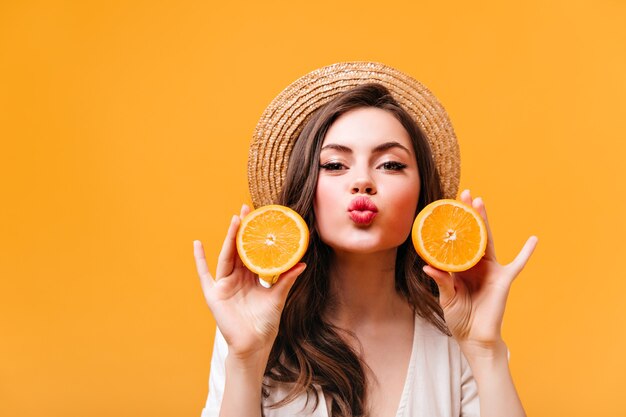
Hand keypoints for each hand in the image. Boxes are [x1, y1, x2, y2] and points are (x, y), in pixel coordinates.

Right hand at [194, 204, 305, 360]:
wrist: (254, 345)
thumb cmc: (265, 323)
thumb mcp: (277, 297)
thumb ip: (286, 279)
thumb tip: (302, 263)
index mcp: (251, 277)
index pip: (252, 251)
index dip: (254, 235)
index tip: (259, 216)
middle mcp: (237, 278)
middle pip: (239, 249)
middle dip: (242, 229)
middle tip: (245, 208)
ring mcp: (224, 284)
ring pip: (227, 256)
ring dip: (229, 238)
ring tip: (234, 220)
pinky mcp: (214, 294)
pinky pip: (205, 274)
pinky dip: (200, 260)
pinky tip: (197, 244)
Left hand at [422, 190, 537, 353]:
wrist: (474, 337)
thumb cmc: (459, 318)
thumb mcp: (446, 298)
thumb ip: (441, 280)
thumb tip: (427, 265)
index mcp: (459, 267)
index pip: (455, 241)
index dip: (451, 225)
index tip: (445, 206)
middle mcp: (475, 264)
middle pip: (471, 234)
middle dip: (468, 214)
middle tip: (464, 193)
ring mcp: (490, 269)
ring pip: (487, 239)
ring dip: (484, 221)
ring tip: (481, 202)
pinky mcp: (503, 279)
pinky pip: (517, 264)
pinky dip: (526, 253)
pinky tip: (534, 240)